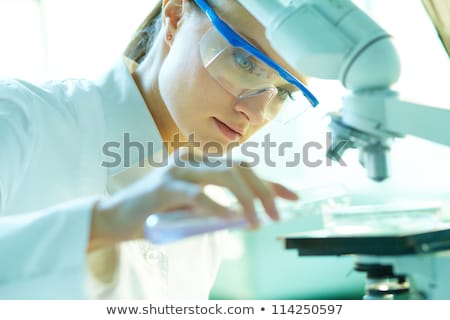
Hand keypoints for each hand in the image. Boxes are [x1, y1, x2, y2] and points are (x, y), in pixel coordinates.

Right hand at [88, 150, 297, 250]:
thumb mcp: (193, 206)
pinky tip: (231, 219)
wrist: (116, 216)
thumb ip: (217, 204)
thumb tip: (246, 214)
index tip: (292, 197)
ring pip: (223, 175)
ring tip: (256, 221)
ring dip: (246, 199)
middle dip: (264, 190)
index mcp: (200, 160)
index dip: (269, 181)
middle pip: (239, 167)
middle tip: (276, 215)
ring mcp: (177, 169)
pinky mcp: (164, 187)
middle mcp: (191, 158)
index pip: (243, 165)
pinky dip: (217, 207)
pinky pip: (197, 194)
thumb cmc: (156, 212)